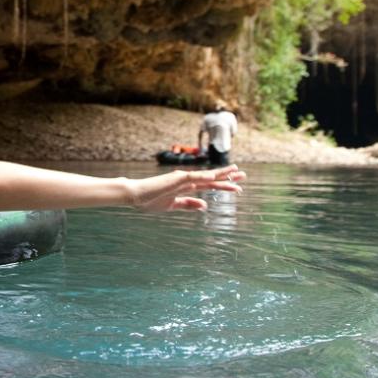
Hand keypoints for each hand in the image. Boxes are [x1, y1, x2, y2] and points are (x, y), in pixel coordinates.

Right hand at [130, 165, 245, 211]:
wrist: (134, 196)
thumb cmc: (149, 200)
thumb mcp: (172, 206)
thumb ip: (188, 205)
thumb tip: (205, 205)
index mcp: (185, 188)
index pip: (208, 185)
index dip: (222, 185)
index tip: (236, 186)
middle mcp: (186, 181)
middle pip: (211, 178)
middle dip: (227, 177)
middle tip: (243, 175)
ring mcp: (182, 179)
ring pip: (207, 176)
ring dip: (222, 174)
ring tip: (236, 172)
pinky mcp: (177, 179)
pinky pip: (195, 177)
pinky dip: (207, 176)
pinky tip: (217, 175)